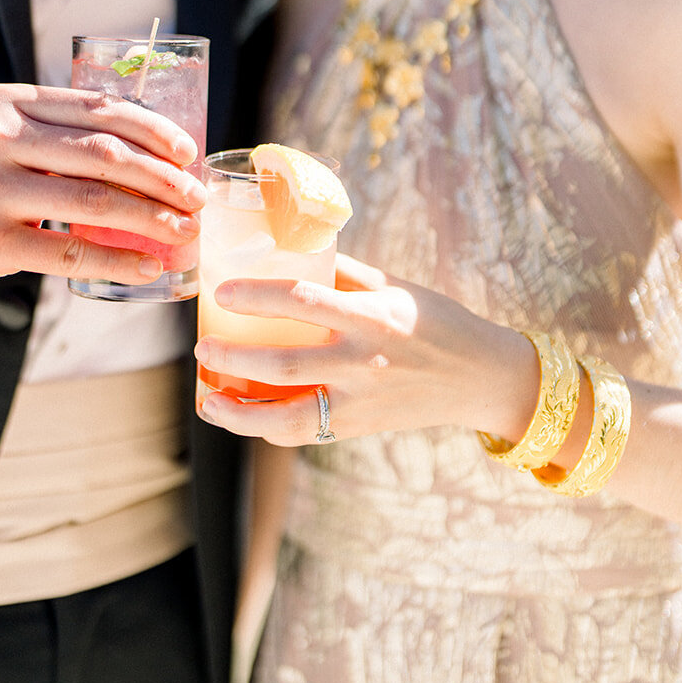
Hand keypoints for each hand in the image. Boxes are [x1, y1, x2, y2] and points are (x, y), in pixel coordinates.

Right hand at [0, 83, 203, 300]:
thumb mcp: (2, 135)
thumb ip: (59, 132)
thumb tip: (154, 152)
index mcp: (10, 103)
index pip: (98, 108)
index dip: (152, 129)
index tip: (187, 151)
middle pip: (103, 153)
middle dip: (162, 177)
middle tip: (195, 198)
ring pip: (93, 201)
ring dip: (151, 218)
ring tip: (183, 231)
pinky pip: (68, 251)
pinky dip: (117, 260)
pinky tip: (147, 266)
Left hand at [195, 252, 537, 445]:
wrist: (480, 376)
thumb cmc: (434, 320)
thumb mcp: (394, 287)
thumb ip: (344, 275)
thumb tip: (293, 250)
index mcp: (373, 316)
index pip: (304, 302)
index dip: (257, 296)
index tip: (222, 291)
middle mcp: (365, 362)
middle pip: (286, 364)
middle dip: (235, 357)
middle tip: (202, 344)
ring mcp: (361, 402)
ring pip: (289, 417)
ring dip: (241, 411)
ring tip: (209, 398)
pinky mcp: (359, 428)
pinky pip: (306, 432)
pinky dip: (269, 429)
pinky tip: (243, 417)